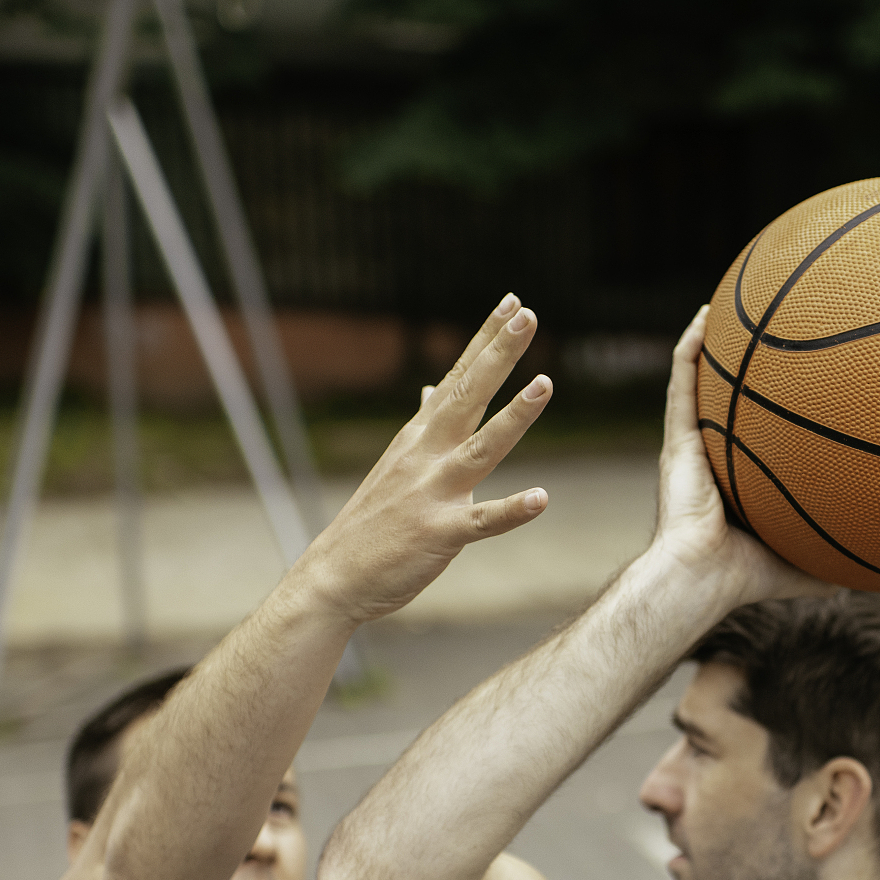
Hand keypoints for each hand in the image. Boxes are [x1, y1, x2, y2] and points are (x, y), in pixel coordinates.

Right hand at [301, 294, 552, 622]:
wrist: (334, 575)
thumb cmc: (373, 521)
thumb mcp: (397, 462)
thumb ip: (423, 425)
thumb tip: (433, 388)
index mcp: (419, 437)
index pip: (457, 378)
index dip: (485, 341)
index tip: (511, 303)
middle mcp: (425, 456)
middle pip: (467, 396)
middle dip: (498, 355)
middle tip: (527, 315)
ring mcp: (432, 493)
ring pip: (480, 449)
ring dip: (513, 417)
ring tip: (545, 384)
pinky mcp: (439, 534)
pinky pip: (482, 522)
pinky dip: (511, 510)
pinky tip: (542, 498)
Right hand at [647, 305, 829, 605]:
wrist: (702, 577)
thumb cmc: (747, 577)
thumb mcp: (806, 565)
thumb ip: (840, 564)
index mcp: (741, 480)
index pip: (758, 435)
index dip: (775, 410)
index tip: (806, 381)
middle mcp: (715, 456)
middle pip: (731, 401)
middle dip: (744, 368)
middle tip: (770, 331)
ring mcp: (693, 445)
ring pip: (701, 383)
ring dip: (712, 344)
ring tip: (728, 306)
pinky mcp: (676, 440)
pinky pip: (681, 383)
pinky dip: (688, 348)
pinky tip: (704, 317)